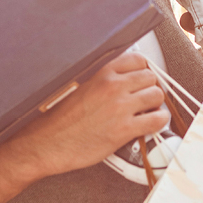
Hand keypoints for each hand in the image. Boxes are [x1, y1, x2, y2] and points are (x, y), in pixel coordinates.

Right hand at [6, 52, 166, 177]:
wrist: (44, 143)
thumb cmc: (55, 116)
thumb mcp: (76, 83)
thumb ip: (99, 76)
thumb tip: (119, 75)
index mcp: (100, 70)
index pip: (138, 60)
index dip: (141, 71)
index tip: (139, 81)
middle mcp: (112, 84)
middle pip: (150, 77)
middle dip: (148, 88)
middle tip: (142, 99)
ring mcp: (119, 106)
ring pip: (157, 95)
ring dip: (155, 104)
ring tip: (146, 112)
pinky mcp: (124, 129)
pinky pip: (157, 119)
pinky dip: (159, 121)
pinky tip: (151, 124)